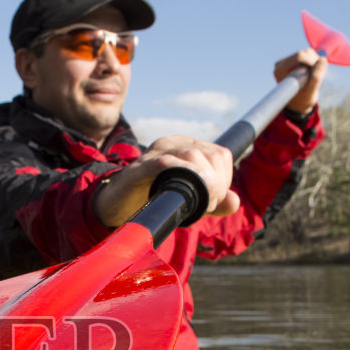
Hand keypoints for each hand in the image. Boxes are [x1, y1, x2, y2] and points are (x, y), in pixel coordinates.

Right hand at [94, 135, 235, 227]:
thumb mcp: (188, 200)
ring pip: (193, 157)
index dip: (224, 179)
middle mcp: (171, 143)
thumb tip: (236, 202)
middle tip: (204, 204)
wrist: (114, 205)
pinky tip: (181, 193)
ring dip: (201, 185)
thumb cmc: (152, 199)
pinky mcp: (139, 168)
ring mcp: (154, 153)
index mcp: (186, 146)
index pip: (221, 154)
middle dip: (215, 185)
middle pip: (212, 156)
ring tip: (194, 204)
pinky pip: (166, 164)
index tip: (212, 199)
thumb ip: (213, 201)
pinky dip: (181, 177)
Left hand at [275, 47, 327, 114]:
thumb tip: (323, 59)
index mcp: (280, 69)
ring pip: (308, 52)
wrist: (299, 102)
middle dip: (314, 63)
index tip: (315, 75)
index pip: (300, 56)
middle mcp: (281, 63)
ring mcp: (287, 60)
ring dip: (315, 63)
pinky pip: (309, 54)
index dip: (312, 63)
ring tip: (312, 77)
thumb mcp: (311, 91)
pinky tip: (311, 73)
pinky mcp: (294, 58)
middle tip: (315, 77)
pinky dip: (315, 62)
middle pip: (304, 53)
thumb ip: (316, 77)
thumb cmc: (303, 99)